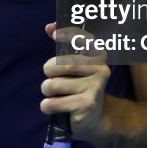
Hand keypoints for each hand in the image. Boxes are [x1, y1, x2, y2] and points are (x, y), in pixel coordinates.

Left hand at [39, 22, 110, 141]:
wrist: (95, 120)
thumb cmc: (80, 88)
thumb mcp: (74, 68)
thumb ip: (63, 48)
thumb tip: (49, 27)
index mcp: (98, 58)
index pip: (86, 40)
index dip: (69, 34)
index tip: (53, 33)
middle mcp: (100, 71)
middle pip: (63, 64)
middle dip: (49, 70)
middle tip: (50, 77)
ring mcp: (94, 89)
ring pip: (54, 85)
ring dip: (46, 91)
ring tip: (53, 94)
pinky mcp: (85, 106)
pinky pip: (53, 103)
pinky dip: (46, 106)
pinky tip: (53, 107)